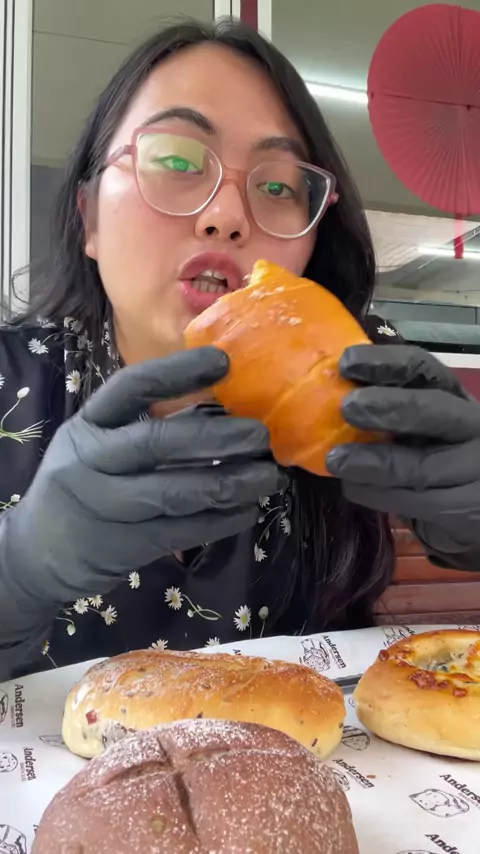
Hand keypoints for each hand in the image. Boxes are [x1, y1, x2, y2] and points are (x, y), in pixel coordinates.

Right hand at [5, 347, 284, 601]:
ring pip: (175, 492)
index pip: (132, 387)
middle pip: (157, 442)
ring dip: (230, 484)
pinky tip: (247, 511)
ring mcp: (105, 506)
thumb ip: (151, 428)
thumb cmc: (83, 486)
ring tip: (269, 477)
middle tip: (260, 435)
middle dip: (216, 437)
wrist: (36, 554)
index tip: (223, 362)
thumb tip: (223, 410)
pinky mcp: (125, 546)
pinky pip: (182, 531)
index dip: (178, 372)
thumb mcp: (100, 446)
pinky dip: (221, 522)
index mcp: (88, 425)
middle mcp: (92, 460)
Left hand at [325, 344, 479, 544]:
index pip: (423, 368)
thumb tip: (330, 390)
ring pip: (420, 466)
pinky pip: (416, 501)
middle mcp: (471, 424)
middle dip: (388, 407)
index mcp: (453, 395)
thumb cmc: (436, 455)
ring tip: (336, 460)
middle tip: (347, 408)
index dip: (385, 362)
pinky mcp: (466, 506)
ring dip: (372, 463)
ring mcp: (474, 467)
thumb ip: (390, 407)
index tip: (346, 363)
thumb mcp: (420, 423)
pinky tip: (353, 487)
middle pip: (433, 411)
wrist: (474, 501)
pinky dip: (378, 495)